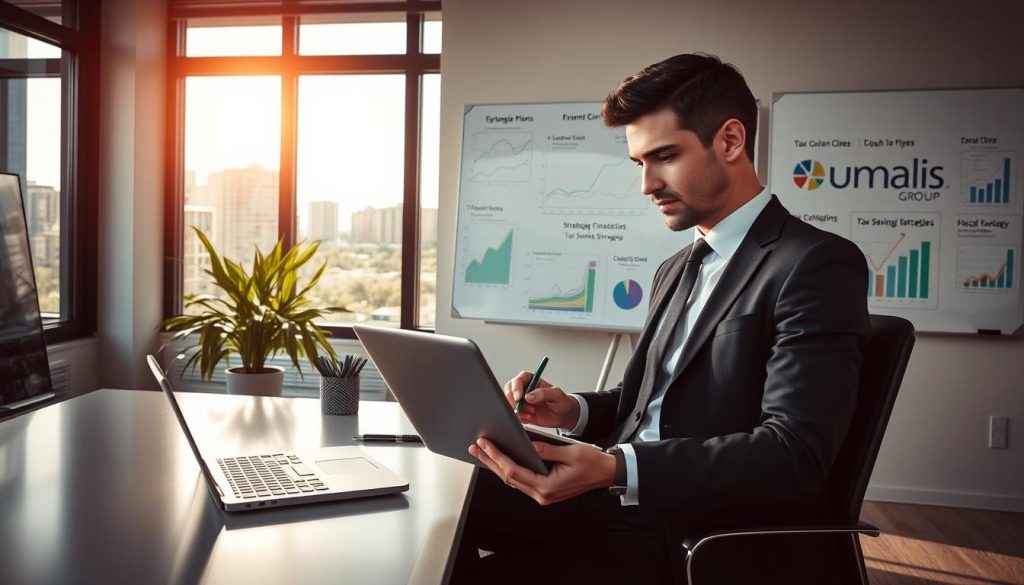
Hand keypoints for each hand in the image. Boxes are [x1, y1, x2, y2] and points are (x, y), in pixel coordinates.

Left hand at [468, 438, 615, 504]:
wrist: (607, 473)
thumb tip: (526, 443)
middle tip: (475, 447)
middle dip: (490, 461)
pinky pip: (522, 480)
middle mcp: (542, 494)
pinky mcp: (544, 490)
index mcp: (547, 487)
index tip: (485, 444)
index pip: (513, 471)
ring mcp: (542, 495)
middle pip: (508, 478)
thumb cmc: (592, 463)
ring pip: (513, 480)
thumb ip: (545, 449)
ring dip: (497, 465)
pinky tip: (501, 459)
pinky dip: (509, 469)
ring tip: (482, 452)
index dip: (497, 457)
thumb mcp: (568, 451)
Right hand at [504, 372, 580, 429]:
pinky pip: (514, 414)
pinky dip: (519, 417)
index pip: (519, 379)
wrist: (564, 416)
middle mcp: (525, 389)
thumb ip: (543, 393)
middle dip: (511, 399)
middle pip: (509, 390)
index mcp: (533, 380)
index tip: (519, 396)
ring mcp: (522, 401)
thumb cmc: (562, 402)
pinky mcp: (522, 412)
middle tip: (518, 407)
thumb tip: (529, 396)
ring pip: (510, 403)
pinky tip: (529, 417)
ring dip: (517, 409)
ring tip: (531, 413)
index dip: (516, 387)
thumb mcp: (557, 395)